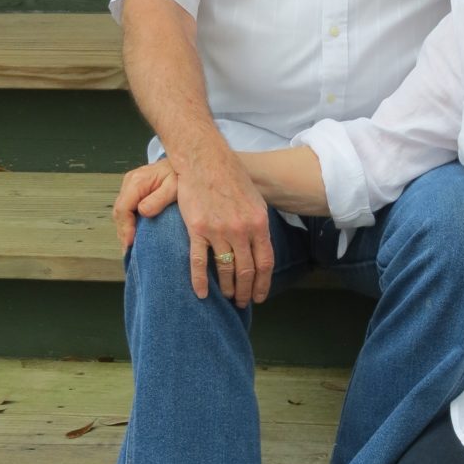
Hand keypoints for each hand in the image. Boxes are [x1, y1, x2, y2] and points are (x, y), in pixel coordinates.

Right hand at [113, 160, 178, 247]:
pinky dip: (128, 221)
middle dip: (123, 231)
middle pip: (119, 211)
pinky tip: (133, 232)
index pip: (123, 208)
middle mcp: (130, 182)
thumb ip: (159, 199)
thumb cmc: (180, 173)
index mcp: (137, 181)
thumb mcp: (174, 186)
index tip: (131, 243)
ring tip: (130, 245)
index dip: (125, 228)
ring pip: (121, 210)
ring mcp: (130, 185)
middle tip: (129, 249)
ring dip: (124, 228)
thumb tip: (143, 212)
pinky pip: (126, 207)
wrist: (185, 161)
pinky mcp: (134, 189)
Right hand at [173, 139, 274, 306]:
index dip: (263, 283)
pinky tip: (202, 294)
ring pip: (225, 269)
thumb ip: (258, 224)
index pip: (265, 262)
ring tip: (226, 298)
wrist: (207, 161)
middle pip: (246, 270)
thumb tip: (261, 244)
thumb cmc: (232, 178)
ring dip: (227, 288)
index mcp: (259, 223)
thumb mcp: (255, 200)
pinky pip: (200, 261)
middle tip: (241, 302)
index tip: (259, 296)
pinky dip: (200, 281)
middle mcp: (242, 229)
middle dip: (245, 290)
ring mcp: (220, 230)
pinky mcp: (198, 229)